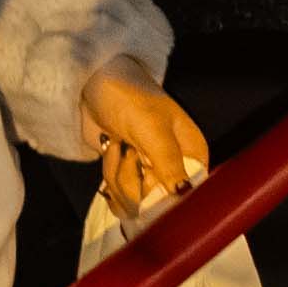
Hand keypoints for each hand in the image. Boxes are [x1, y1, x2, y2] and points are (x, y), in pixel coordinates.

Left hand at [84, 68, 207, 212]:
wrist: (94, 82)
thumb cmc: (131, 99)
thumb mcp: (154, 131)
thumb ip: (170, 165)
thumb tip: (184, 196)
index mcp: (193, 155)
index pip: (190, 195)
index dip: (168, 197)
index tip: (148, 179)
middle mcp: (176, 168)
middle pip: (157, 204)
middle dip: (134, 180)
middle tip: (129, 150)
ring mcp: (150, 174)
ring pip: (134, 201)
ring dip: (117, 172)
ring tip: (118, 145)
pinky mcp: (128, 175)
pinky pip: (119, 195)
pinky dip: (109, 172)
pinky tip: (111, 149)